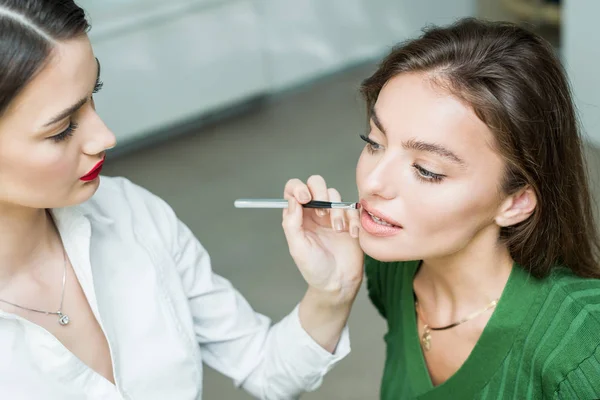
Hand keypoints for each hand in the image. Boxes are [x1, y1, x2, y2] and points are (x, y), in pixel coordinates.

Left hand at [282, 175, 362, 303]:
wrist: (338, 283)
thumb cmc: (315, 268)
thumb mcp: (297, 247)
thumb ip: (292, 223)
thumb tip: (292, 200)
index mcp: (298, 216)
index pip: (294, 189)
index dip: (298, 188)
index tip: (304, 198)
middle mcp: (314, 211)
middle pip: (315, 183)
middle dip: (319, 192)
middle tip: (320, 212)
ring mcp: (333, 214)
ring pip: (334, 194)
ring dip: (336, 210)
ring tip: (338, 230)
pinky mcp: (350, 220)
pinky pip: (352, 207)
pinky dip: (353, 218)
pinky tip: (352, 234)